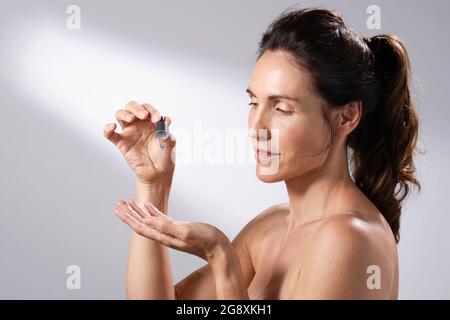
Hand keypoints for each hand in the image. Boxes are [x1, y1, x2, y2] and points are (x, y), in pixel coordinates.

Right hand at [103, 101, 175, 183]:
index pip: (147, 108)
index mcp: (151, 121)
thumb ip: (167, 131)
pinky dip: (107, 129)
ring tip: (131, 119)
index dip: (152, 110)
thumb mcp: (170, 142)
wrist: (159, 172)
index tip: (157, 119)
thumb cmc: (164, 156)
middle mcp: (139, 124)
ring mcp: (129, 132)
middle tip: (144, 116)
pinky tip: (112, 126)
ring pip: (120, 115)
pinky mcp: (121, 143)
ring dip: (124, 113)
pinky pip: (110, 134)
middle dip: (137, 108)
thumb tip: (166, 120)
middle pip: (131, 107)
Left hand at [113, 199, 230, 261]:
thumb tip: (146, 221)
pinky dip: (152, 211)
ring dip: (138, 211)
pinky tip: (148, 205)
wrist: (217, 247)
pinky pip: (160, 218)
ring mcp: (170, 231)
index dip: (128, 218)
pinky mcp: (178, 227)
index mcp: (163, 236)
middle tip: (118, 203)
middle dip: (129, 213)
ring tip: (128, 202)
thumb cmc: (205, 241)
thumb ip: (166, 226)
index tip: (117, 209)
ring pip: (149, 220)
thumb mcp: (185, 231)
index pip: (140, 227)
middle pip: (141, 223)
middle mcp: (164, 234)